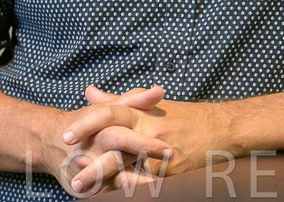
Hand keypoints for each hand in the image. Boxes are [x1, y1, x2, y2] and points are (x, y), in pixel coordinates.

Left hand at [64, 85, 231, 192]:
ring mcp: (160, 155)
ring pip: (129, 169)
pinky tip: (114, 193)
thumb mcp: (148, 105)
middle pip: (115, 148)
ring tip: (84, 190)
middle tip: (71, 174)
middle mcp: (149, 133)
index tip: (65, 135)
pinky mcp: (170, 173)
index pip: (109, 114)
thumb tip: (89, 92)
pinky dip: (130, 188)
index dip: (86, 124)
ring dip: (105, 181)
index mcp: (141, 114)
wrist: (218, 129)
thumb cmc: (181, 116)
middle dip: (92, 163)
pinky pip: (146, 183)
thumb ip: (116, 100)